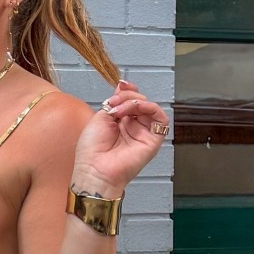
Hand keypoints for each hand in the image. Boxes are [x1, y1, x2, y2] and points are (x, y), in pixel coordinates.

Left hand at [70, 79, 169, 197]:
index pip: (131, 100)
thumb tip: (123, 86)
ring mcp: (144, 133)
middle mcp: (134, 127)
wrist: (94, 168)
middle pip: (140, 101)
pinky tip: (135, 108)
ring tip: (119, 109)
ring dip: (135, 101)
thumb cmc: (92, 150)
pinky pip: (161, 119)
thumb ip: (115, 102)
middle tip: (112, 104)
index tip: (120, 85)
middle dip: (126, 96)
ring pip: (150, 107)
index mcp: (120, 122)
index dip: (128, 90)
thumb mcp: (101, 117)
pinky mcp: (153, 141)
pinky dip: (150, 107)